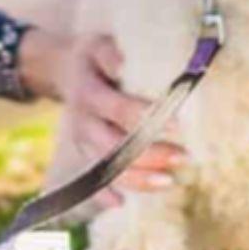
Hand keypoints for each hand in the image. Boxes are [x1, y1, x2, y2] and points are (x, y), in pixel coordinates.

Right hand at [58, 32, 188, 208]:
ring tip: (170, 182)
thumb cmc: (95, 56)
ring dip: (137, 178)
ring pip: (105, 165)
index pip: (117, 107)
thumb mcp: (99, 44)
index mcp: (88, 90)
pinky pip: (92, 177)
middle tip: (184, 157)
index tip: (178, 124)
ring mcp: (81, 138)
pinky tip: (122, 205)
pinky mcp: (83, 151)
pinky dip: (104, 193)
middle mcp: (82, 119)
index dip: (144, 116)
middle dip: (149, 155)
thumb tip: (124, 63)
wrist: (64, 69)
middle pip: (112, 145)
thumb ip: (111, 53)